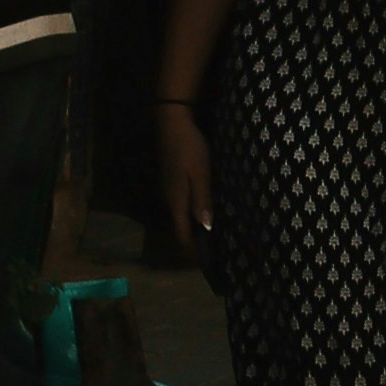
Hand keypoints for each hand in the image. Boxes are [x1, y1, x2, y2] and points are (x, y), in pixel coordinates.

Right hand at [151, 98, 211, 243]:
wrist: (172, 124)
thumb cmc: (189, 148)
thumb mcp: (200, 174)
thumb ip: (202, 200)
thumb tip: (206, 228)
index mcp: (176, 200)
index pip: (181, 233)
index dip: (192, 249)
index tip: (206, 261)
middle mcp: (169, 198)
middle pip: (180, 227)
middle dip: (195, 242)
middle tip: (216, 251)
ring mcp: (169, 189)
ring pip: (181, 215)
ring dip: (194, 227)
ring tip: (214, 235)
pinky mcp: (172, 180)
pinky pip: (183, 204)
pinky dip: (193, 213)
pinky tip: (206, 212)